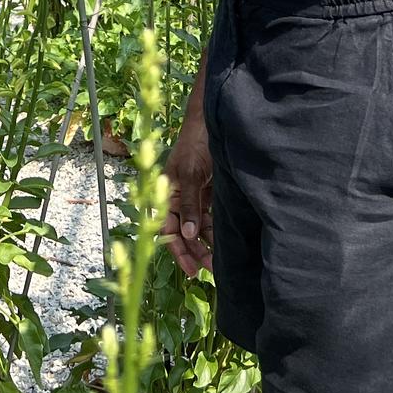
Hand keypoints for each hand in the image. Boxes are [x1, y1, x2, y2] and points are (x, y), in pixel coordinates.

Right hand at [161, 108, 214, 275]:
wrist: (215, 121)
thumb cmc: (196, 143)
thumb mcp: (190, 173)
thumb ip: (189, 205)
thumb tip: (188, 234)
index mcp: (167, 192)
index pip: (167, 228)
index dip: (177, 250)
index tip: (190, 269)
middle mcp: (179, 197)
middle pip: (184, 232)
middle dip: (195, 252)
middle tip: (210, 271)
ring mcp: (196, 196)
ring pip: (199, 228)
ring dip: (207, 245)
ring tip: (220, 264)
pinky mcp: (211, 193)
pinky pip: (211, 218)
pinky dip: (216, 232)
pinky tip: (225, 245)